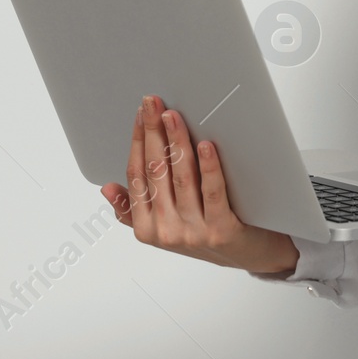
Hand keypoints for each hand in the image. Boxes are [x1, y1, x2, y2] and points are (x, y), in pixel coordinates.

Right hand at [100, 95, 298, 275]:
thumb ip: (134, 209)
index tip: (141, 114)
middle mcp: (166, 231)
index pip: (136, 176)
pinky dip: (209, 168)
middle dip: (154, 132)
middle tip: (154, 103)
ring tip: (174, 116)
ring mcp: (193, 232)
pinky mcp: (221, 230)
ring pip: (182, 178)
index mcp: (146, 228)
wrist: (249, 255)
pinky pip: (213, 193)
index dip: (138, 142)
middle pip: (156, 172)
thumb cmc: (206, 235)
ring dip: (177, 142)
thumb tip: (108, 187)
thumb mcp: (165, 227)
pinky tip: (206, 146)